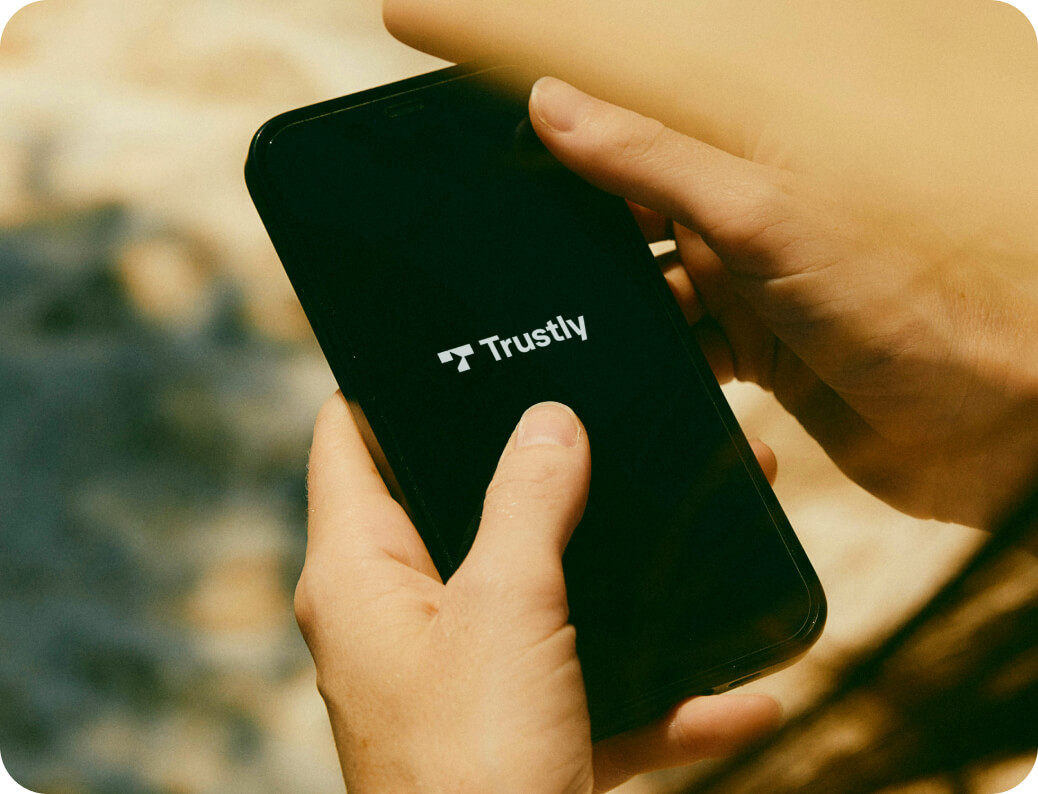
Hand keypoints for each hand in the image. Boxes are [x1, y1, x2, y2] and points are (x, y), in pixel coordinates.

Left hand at [296, 394, 781, 792]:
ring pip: (545, 594)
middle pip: (464, 506)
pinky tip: (746, 691)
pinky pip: (595, 693)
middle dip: (542, 467)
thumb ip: (526, 503)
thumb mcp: (505, 609)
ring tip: (695, 511)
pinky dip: (662, 694)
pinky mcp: (521, 735)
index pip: (348, 440)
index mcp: (360, 575)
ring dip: (620, 569)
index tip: (455, 343)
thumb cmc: (474, 768)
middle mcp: (401, 620)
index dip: (388, 383)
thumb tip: (549, 422)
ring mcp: (464, 678)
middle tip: (603, 411)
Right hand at [529, 78, 1037, 529]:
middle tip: (530, 281)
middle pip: (632, 226)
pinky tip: (643, 381)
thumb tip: (556, 106)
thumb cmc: (914, 301)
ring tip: (578, 339)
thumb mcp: (761, 215)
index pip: (637, 141)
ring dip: (622, 321)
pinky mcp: (756, 358)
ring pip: (648, 300)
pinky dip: (662, 371)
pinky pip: (682, 358)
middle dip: (585, 252)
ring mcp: (749, 292)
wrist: (992, 422)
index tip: (504, 174)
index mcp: (748, 164)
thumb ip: (654, 163)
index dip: (572, 154)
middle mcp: (744, 224)